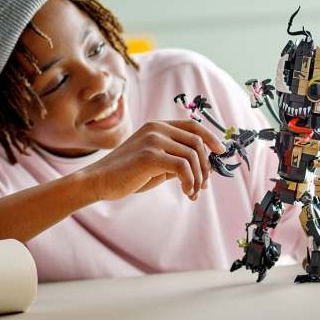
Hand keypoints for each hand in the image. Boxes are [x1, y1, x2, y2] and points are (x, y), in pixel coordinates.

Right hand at [82, 119, 225, 201]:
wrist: (99, 181)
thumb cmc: (128, 174)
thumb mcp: (156, 163)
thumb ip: (176, 159)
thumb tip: (204, 167)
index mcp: (158, 126)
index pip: (193, 126)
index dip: (210, 137)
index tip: (221, 151)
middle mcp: (157, 128)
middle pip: (197, 141)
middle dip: (206, 164)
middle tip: (205, 184)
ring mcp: (153, 140)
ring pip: (192, 155)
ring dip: (199, 177)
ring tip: (194, 192)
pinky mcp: (149, 155)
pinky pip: (182, 167)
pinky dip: (190, 181)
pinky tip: (187, 192)